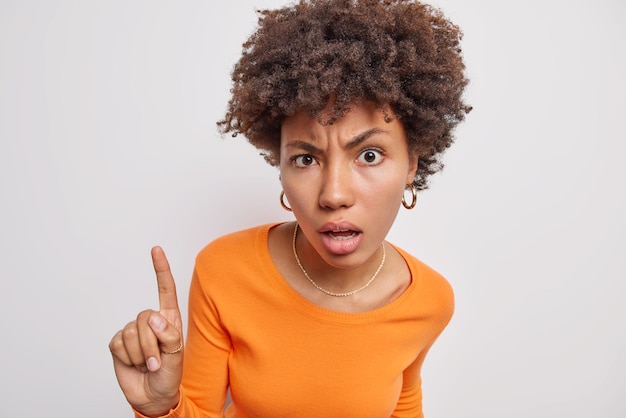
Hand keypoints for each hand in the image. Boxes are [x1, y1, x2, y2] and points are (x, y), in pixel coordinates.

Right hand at [109, 246, 183, 416]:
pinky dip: (128, 358)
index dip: (161, 269)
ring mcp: (132, 331)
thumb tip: (153, 318)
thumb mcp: (176, 356)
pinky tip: (134, 364)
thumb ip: (169, 336)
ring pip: (131, 332)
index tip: (156, 249)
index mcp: (169, 319)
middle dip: (151, 344)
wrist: (153, 395)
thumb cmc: (170, 374)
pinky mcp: (118, 344)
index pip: (165, 289)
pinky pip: (118, 344)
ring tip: (148, 364)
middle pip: (144, 317)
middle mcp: (151, 321)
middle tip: (158, 362)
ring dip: (141, 354)